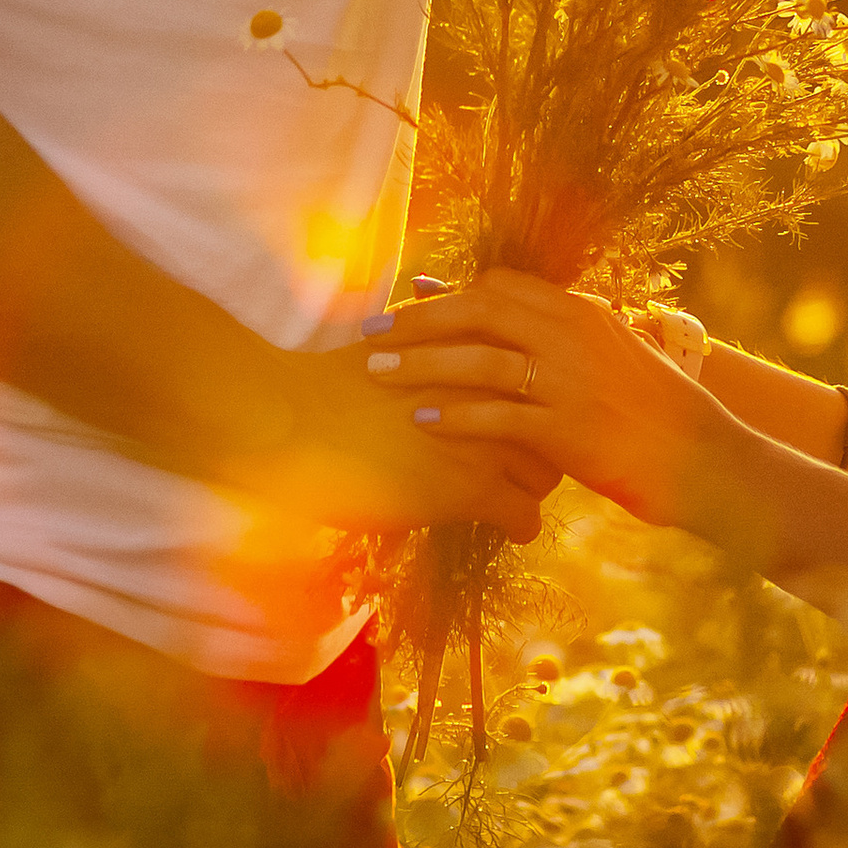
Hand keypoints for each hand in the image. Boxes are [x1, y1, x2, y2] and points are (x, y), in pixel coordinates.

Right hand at [227, 341, 561, 543]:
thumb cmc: (335, 384)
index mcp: (478, 354)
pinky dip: (520, 526)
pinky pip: (524, 517)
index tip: (520, 422)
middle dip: (541, 448)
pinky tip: (506, 529)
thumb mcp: (398, 343)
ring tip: (512, 496)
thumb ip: (433, 339)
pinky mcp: (471, 490)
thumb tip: (438, 318)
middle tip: (519, 464)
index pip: (537, 382)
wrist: (297, 419)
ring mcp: (487, 441)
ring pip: (546, 476)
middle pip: (550, 427)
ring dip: (531, 489)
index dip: (530, 406)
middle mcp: (494, 392)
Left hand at [357, 270, 723, 530]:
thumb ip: (562, 329)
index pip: (501, 284)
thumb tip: (510, 311)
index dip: (448, 295)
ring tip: (378, 372)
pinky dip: (455, 417)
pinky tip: (420, 421)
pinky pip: (497, 417)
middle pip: (478, 312)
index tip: (405, 307)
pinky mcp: (568, 430)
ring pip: (479, 359)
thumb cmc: (653, 408)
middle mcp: (574, 334)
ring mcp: (571, 381)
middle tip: (370, 334)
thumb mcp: (614, 351)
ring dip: (422, 364)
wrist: (706, 458)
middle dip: (419, 321)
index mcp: (583, 311)